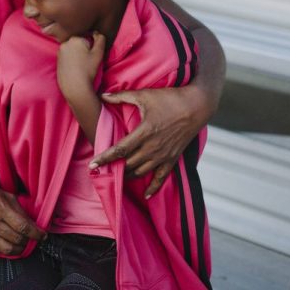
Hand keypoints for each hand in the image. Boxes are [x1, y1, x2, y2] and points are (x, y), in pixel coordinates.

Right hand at [0, 179, 44, 254]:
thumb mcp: (4, 194)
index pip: (23, 226)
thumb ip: (18, 208)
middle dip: (29, 241)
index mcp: (0, 207)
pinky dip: (4, 248)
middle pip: (17, 239)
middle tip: (32, 239)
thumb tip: (32, 223)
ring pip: (7, 249)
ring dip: (18, 248)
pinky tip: (6, 242)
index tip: (42, 236)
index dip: (36, 233)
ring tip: (22, 244)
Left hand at [57, 32, 105, 98]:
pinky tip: (75, 69)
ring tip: (80, 66)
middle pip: (78, 44)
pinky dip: (72, 61)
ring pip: (73, 50)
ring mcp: (59, 52)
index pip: (87, 38)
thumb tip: (97, 33)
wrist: (75, 87)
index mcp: (75, 39)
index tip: (91, 57)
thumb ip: (100, 40)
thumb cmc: (88, 70)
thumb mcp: (98, 54)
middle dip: (83, 50)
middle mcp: (65, 43)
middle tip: (86, 62)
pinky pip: (67, 57)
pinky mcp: (57, 61)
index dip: (91, 48)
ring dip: (77, 55)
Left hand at [89, 84, 214, 197]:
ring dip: (127, 176)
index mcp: (144, 132)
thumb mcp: (144, 95)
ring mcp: (163, 155)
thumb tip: (102, 95)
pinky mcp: (172, 159)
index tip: (92, 166)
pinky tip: (146, 195)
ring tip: (116, 176)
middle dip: (114, 168)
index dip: (105, 158)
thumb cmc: (170, 98)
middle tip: (101, 170)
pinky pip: (161, 178)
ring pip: (141, 172)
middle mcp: (153, 147)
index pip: (120, 150)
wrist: (197, 106)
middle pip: (128, 164)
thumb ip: (122, 96)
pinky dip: (153, 188)